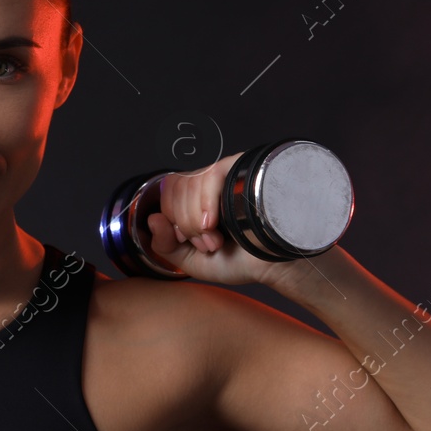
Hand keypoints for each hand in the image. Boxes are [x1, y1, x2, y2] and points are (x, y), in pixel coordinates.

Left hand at [145, 152, 314, 291]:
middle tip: (210, 244)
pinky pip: (211, 173)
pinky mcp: (243, 166)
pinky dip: (205, 202)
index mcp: (197, 199)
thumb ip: (165, 246)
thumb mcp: (192, 261)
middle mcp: (211, 182)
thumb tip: (151, 219)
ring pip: (189, 181)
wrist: (278, 264)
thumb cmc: (243, 260)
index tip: (194, 243)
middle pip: (175, 186)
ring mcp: (227, 172)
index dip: (173, 220)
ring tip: (217, 239)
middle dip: (186, 224)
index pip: (168, 193)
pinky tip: (214, 223)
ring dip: (196, 219)